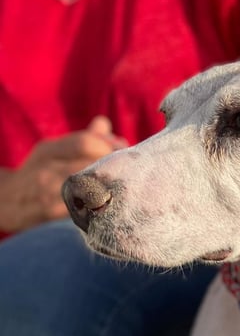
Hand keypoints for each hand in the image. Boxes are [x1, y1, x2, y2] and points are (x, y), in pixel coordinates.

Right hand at [0, 116, 127, 232]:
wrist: (5, 203)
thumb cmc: (37, 174)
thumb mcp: (52, 152)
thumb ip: (80, 138)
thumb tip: (104, 123)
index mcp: (49, 150)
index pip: (85, 141)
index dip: (110, 145)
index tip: (124, 151)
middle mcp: (46, 167)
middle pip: (89, 163)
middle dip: (115, 166)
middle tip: (132, 171)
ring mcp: (47, 190)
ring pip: (88, 185)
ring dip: (111, 186)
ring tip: (125, 188)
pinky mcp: (50, 212)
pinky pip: (81, 206)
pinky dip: (98, 204)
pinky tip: (111, 205)